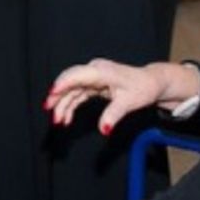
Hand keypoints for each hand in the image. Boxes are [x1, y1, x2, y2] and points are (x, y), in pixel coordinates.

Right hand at [45, 59, 199, 134]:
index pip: (77, 75)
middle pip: (70, 81)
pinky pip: (77, 93)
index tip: (52, 94)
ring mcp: (93, 76)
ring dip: (63, 104)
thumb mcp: (130, 102)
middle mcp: (95, 70)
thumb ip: (114, 114)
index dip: (63, 84)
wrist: (150, 82)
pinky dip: (71, 105)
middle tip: (49, 111)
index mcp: (102, 71)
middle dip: (58, 96)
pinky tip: (66, 117)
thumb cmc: (142, 87)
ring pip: (72, 89)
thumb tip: (103, 128)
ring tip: (58, 120)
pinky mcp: (93, 84)